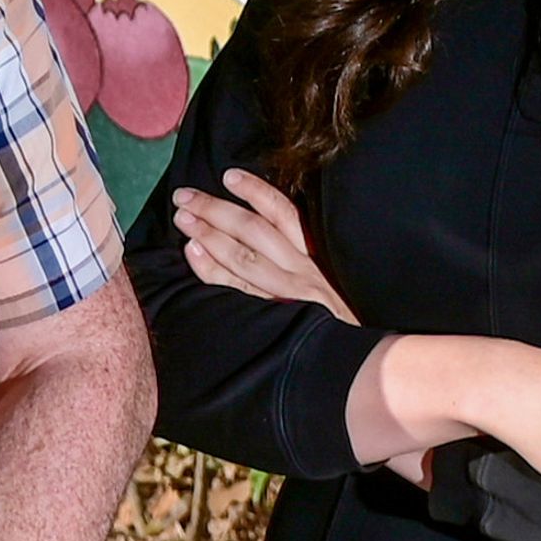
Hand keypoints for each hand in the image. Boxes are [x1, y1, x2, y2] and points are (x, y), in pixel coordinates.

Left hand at [173, 169, 355, 323]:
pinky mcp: (276, 318)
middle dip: (216, 209)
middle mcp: (301, 271)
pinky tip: (194, 254)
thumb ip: (299, 263)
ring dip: (209, 234)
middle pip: (254, 230)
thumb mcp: (325, 286)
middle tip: (184, 196)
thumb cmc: (335, 325)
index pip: (283, 214)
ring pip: (243, 256)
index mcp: (312, 258)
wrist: (358, 365)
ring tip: (183, 218)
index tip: (229, 175)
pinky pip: (238, 290)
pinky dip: (213, 270)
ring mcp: (288, 294)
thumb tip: (259, 233)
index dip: (255, 192)